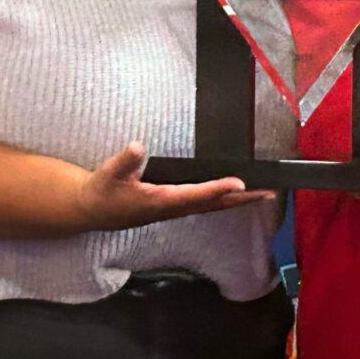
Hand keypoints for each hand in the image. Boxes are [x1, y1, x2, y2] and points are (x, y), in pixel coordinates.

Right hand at [76, 142, 273, 231]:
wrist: (90, 211)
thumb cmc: (101, 191)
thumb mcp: (108, 174)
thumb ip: (124, 161)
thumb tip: (138, 147)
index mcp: (159, 201)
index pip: (195, 194)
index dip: (218, 189)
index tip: (239, 183)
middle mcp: (171, 209)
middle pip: (213, 205)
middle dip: (241, 200)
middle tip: (269, 193)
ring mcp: (173, 210)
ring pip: (211, 206)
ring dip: (236, 201)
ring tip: (261, 194)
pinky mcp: (171, 207)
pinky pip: (203, 204)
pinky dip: (222, 199)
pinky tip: (233, 195)